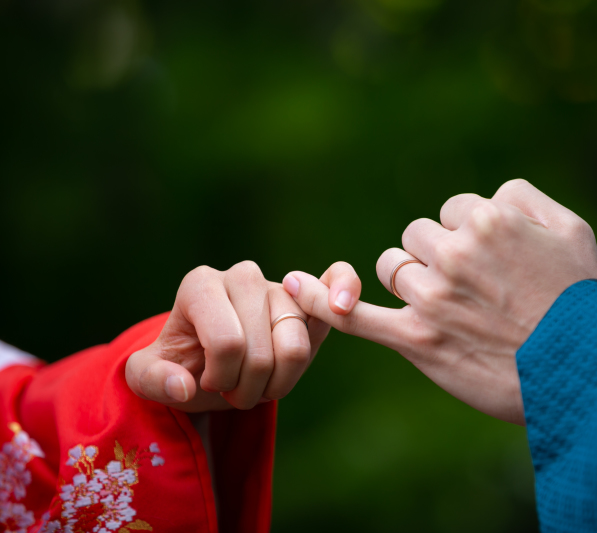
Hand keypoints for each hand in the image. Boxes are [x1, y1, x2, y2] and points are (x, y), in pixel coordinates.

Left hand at [126, 260, 360, 411]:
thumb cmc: (182, 364)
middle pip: (261, 352)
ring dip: (279, 382)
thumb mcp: (148, 378)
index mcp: (201, 284)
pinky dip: (345, 289)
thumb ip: (154, 382)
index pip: (227, 343)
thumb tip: (185, 387)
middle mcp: (242, 275)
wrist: (212, 361)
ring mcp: (281, 284)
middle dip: (247, 388)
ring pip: (296, 347)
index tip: (207, 381)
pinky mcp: (312, 297)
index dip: (221, 379)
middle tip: (233, 389)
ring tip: (258, 381)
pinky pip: (337, 280)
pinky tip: (341, 306)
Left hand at [283, 180, 596, 424]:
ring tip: (452, 308)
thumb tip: (488, 195)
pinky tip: (293, 285)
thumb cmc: (580, 299)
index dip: (468, 237)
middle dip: (438, 256)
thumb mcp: (571, 228)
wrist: (583, 371)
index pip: (451, 211)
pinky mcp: (415, 339)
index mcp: (486, 220)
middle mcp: (452, 253)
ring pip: (391, 267)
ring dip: (412, 281)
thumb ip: (523, 197)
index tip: (493, 265)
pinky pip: (354, 315)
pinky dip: (320, 301)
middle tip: (476, 291)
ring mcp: (430, 298)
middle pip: (417, 236)